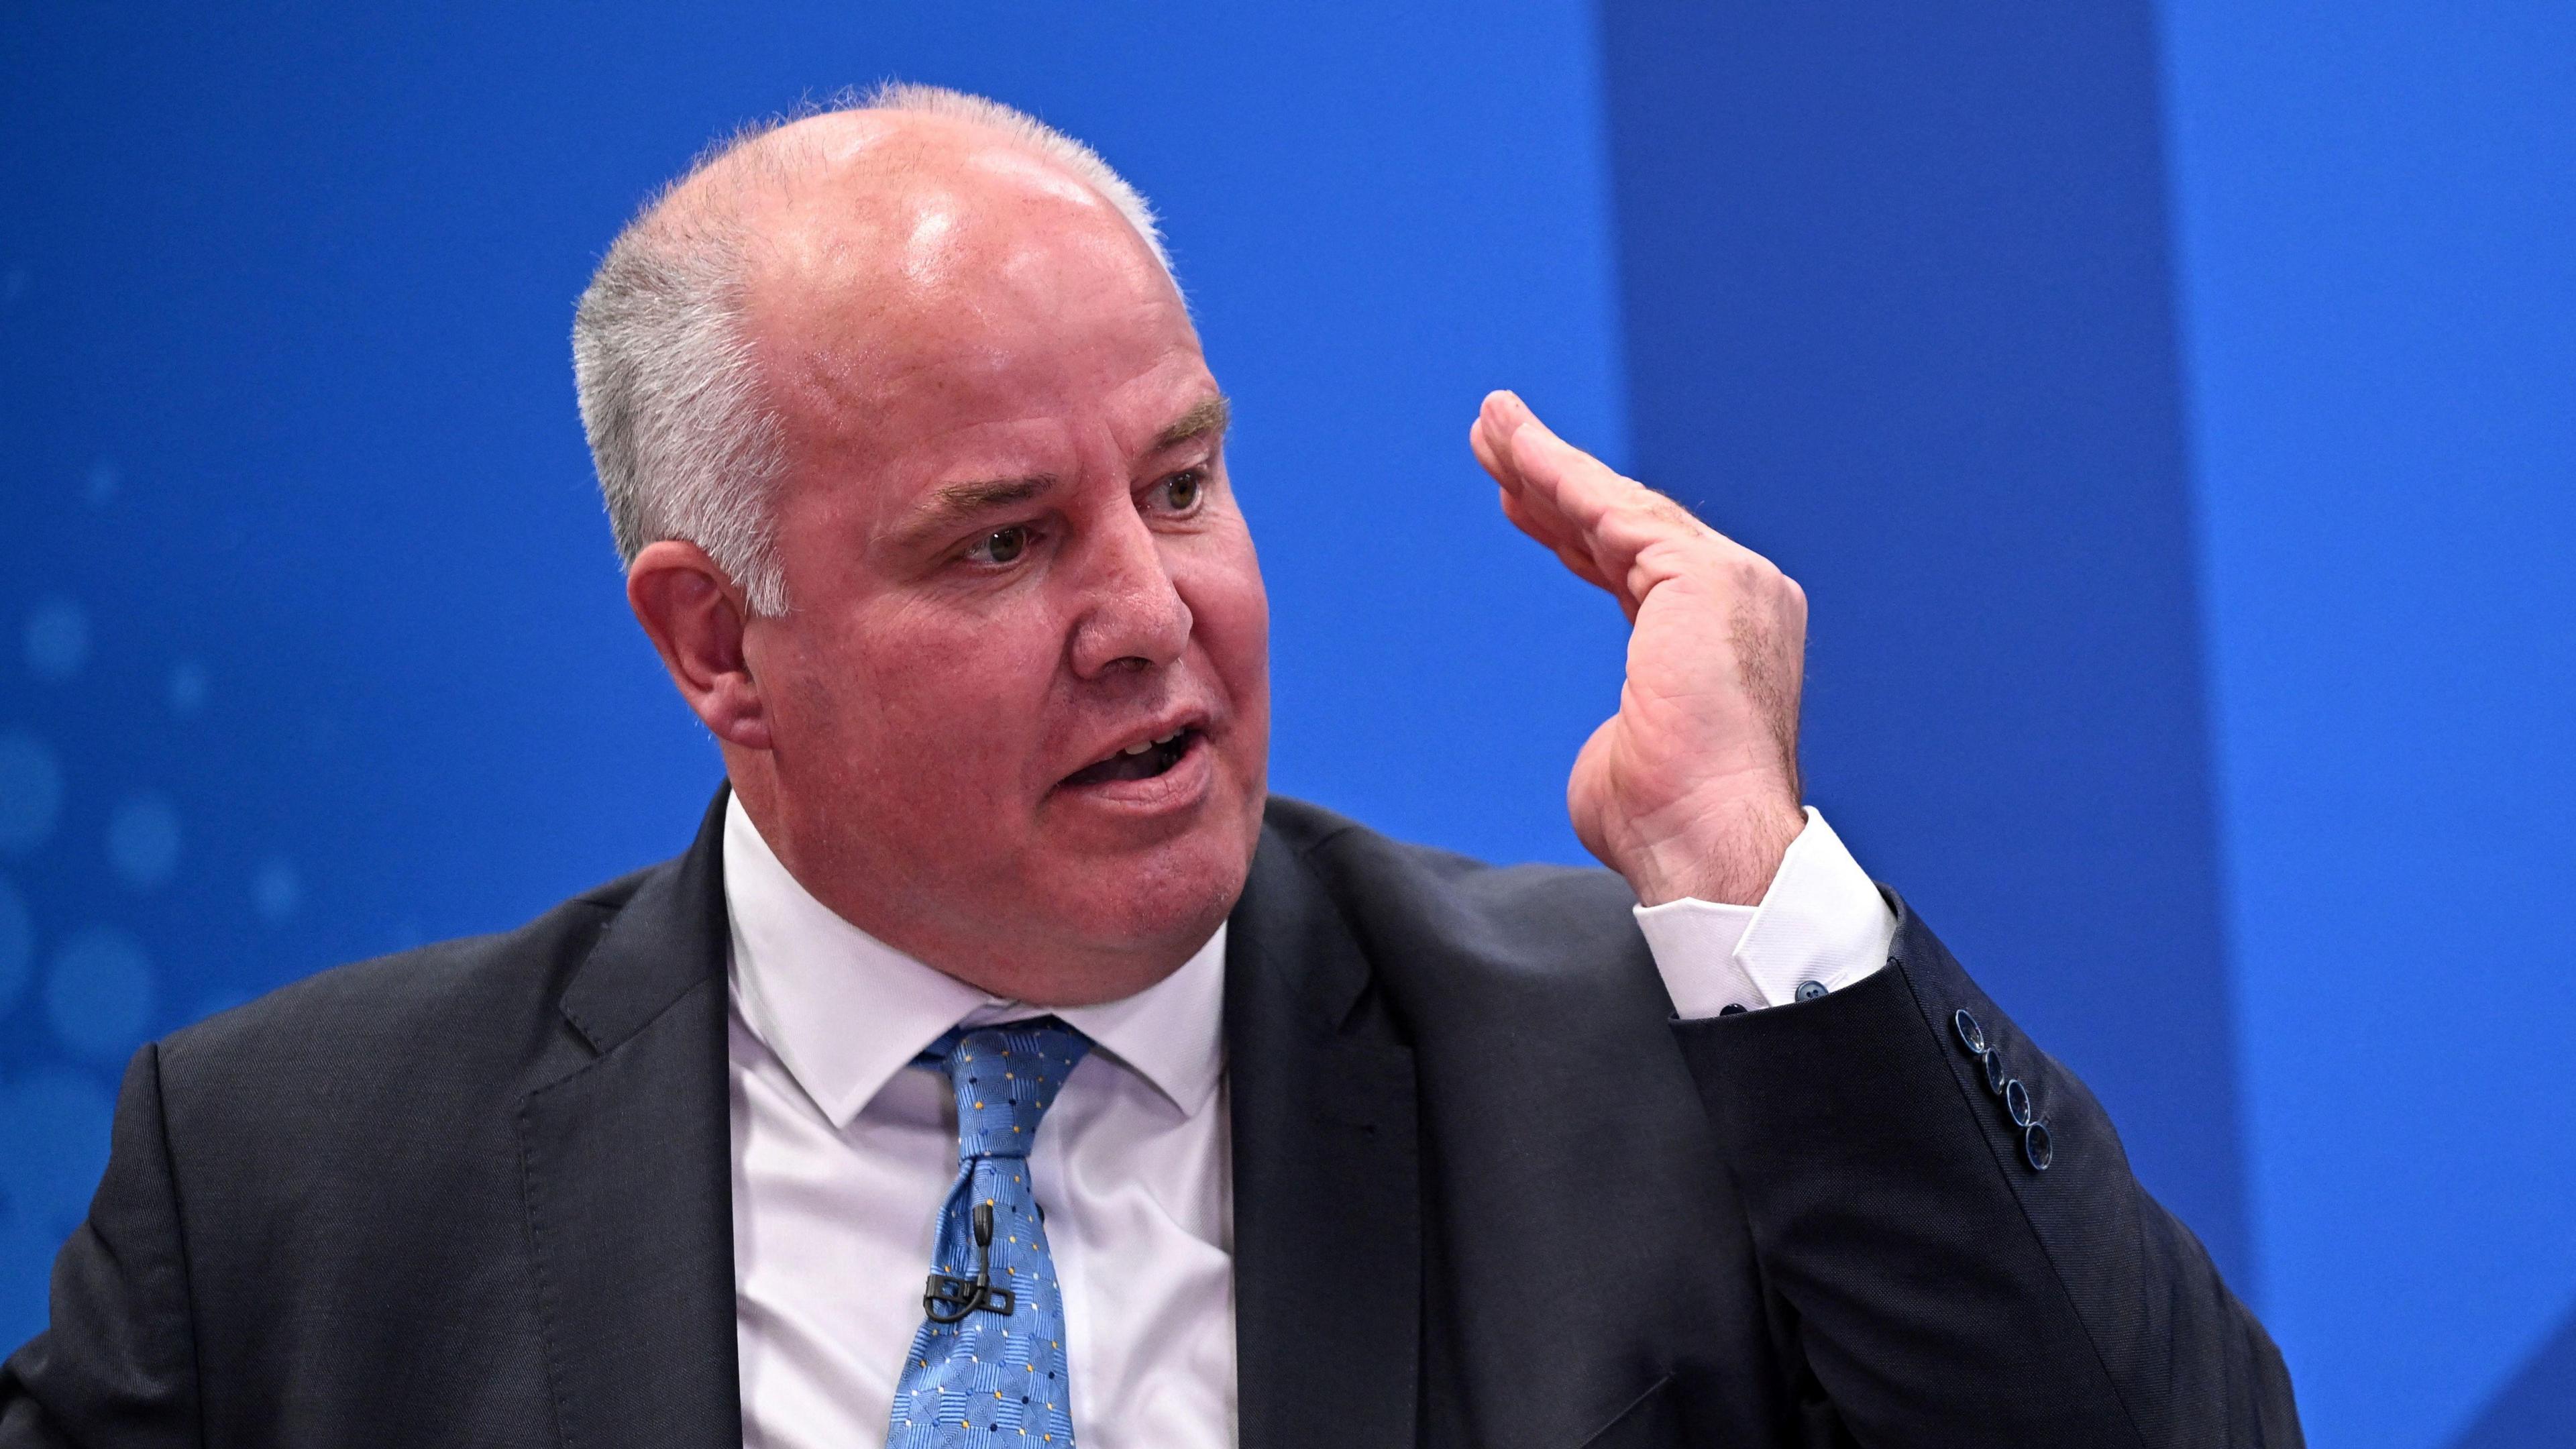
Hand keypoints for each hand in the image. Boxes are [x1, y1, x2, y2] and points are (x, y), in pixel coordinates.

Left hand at [1469, 391, 1807, 905]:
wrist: (1707, 845)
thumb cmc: (1666, 824)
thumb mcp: (1634, 752)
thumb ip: (1628, 724)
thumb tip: (1617, 739)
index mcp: (1724, 638)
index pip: (1637, 567)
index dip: (1573, 529)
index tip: (1519, 503)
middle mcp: (1739, 597)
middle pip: (1627, 523)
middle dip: (1554, 478)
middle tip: (1495, 438)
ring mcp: (1729, 581)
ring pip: (1618, 505)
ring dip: (1546, 460)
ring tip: (1491, 424)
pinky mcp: (1703, 577)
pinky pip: (1612, 511)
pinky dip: (1560, 476)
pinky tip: (1517, 453)